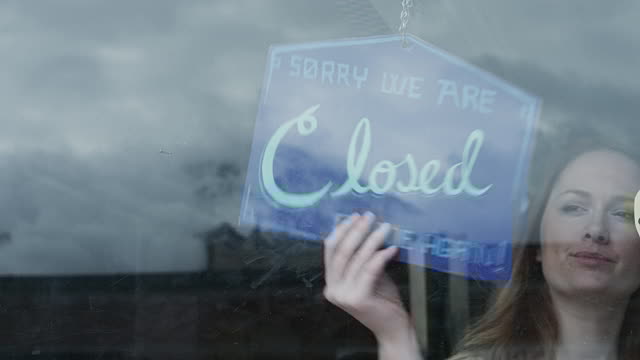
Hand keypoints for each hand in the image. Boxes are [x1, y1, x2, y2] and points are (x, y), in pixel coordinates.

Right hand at [323, 212, 412, 341]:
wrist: (392, 328)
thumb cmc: (382, 299)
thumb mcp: (369, 274)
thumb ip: (363, 257)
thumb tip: (368, 228)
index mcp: (331, 282)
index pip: (330, 251)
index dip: (342, 231)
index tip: (355, 216)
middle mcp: (332, 289)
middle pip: (342, 252)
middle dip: (356, 230)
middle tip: (369, 216)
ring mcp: (344, 295)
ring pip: (357, 259)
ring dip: (372, 240)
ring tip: (385, 227)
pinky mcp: (358, 299)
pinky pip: (370, 269)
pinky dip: (381, 256)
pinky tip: (392, 247)